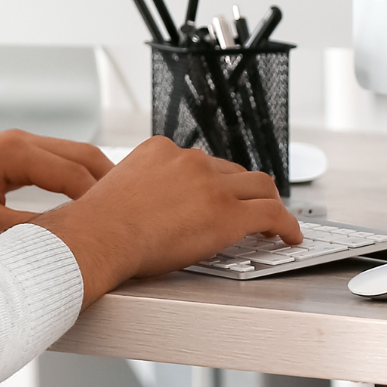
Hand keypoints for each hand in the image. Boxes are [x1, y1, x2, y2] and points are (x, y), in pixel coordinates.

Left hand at [0, 129, 112, 244]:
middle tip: (134, 214)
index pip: (75, 174)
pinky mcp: (14, 157)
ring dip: (96, 181)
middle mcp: (22, 142)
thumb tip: (62, 242)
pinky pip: (58, 163)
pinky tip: (87, 203)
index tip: (120, 225)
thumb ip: (23, 232)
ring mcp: (19, 146)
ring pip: (74, 157)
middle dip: (111, 183)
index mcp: (16, 152)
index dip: (100, 201)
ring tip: (117, 211)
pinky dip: (78, 180)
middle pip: (84, 157)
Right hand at [31, 136, 301, 305]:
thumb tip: (133, 210)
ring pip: (259, 187)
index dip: (212, 181)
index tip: (213, 193)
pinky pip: (271, 215)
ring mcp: (211, 185)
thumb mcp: (114, 189)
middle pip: (232, 171)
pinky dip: (286, 225)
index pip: (199, 162)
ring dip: (268, 202)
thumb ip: (135, 190)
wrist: (99, 236)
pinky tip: (289, 236)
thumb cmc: (97, 224)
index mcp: (160, 150)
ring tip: (275, 219)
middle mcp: (189, 161)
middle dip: (243, 189)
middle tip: (248, 206)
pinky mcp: (228, 213)